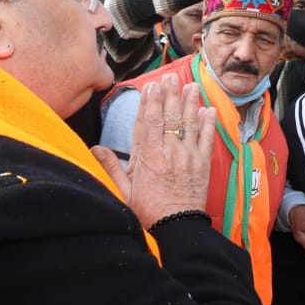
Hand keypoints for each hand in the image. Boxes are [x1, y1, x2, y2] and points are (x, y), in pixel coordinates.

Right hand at [91, 74, 215, 230]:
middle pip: (169, 117)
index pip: (148, 122)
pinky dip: (207, 125)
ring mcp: (187, 157)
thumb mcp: (123, 191)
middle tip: (170, 76)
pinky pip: (206, 140)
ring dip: (189, 103)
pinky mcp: (203, 165)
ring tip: (190, 85)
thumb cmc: (148, 211)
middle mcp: (168, 153)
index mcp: (147, 157)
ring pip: (188, 124)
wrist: (177, 227)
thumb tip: (96, 148)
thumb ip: (111, 167)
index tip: (151, 86)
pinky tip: (208, 110)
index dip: (150, 102)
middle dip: (169, 95)